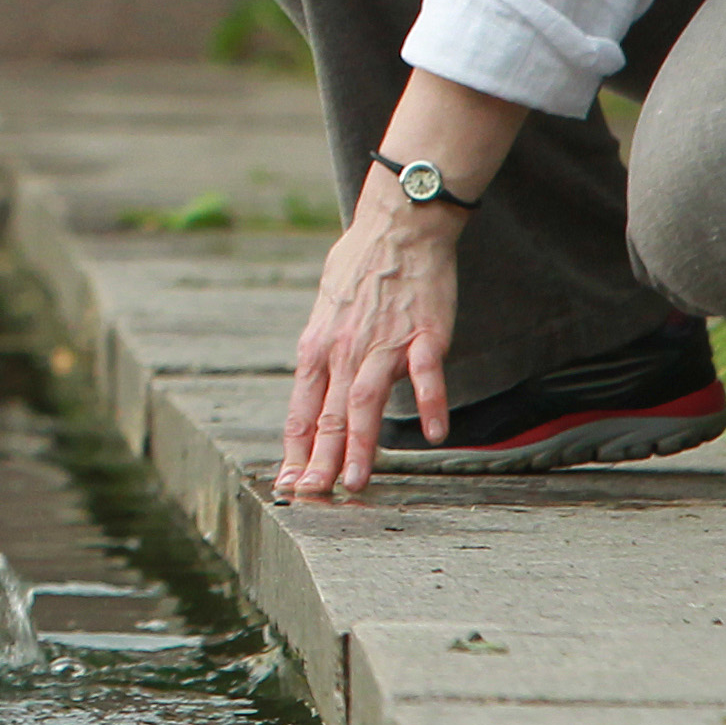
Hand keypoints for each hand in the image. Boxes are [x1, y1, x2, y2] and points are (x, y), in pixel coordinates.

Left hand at [277, 173, 464, 497]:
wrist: (397, 228)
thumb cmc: (360, 270)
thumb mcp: (326, 313)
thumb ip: (325, 355)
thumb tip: (320, 392)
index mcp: (318, 347)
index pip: (302, 408)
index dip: (296, 449)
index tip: (290, 484)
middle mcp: (344, 349)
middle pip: (328, 412)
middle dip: (318, 460)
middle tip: (312, 497)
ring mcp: (384, 342)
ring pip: (364, 400)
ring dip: (359, 444)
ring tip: (355, 482)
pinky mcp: (424, 334)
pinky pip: (426, 373)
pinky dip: (429, 402)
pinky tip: (435, 433)